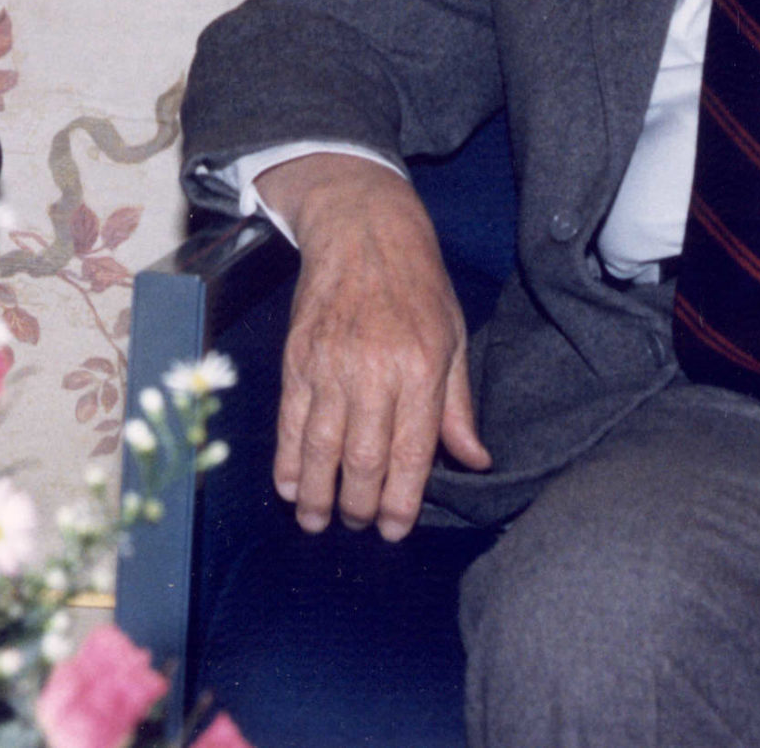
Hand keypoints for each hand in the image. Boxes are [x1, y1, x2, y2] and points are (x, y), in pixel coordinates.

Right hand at [256, 152, 492, 540]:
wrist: (362, 229)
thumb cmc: (417, 284)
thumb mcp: (453, 338)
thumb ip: (457, 406)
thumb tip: (474, 460)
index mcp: (420, 368)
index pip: (409, 451)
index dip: (400, 501)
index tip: (394, 530)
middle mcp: (373, 370)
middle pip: (362, 458)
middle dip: (358, 504)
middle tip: (357, 525)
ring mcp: (329, 363)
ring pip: (319, 445)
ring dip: (316, 492)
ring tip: (318, 521)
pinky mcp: (296, 356)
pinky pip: (289, 419)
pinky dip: (285, 458)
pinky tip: (289, 485)